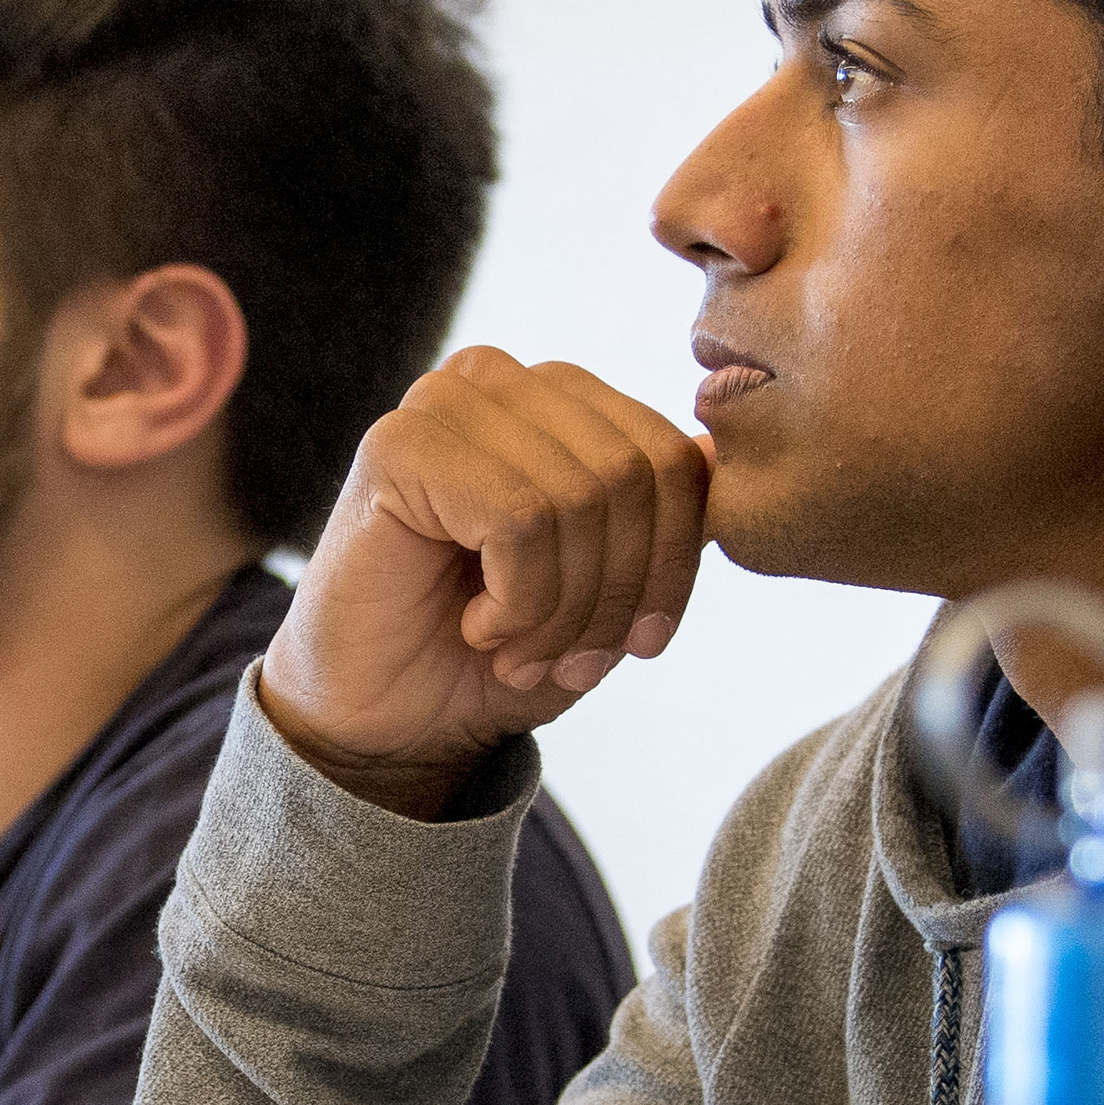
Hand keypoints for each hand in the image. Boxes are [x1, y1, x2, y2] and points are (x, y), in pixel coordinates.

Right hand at [265, 346, 710, 817]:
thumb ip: (658, 522)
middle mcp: (501, 382)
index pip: (675, 459)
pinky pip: (521, 518)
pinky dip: (520, 602)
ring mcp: (445, 402)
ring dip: (566, 609)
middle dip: (620, 593)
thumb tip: (718, 454)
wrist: (385, 722)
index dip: (676, 565)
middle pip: (637, 474)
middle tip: (572, 660)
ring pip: (583, 496)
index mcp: (557, 401)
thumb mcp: (606, 590)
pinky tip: (479, 627)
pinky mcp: (397, 445)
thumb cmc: (492, 656)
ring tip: (522, 652)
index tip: (640, 642)